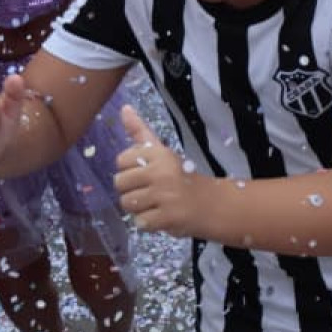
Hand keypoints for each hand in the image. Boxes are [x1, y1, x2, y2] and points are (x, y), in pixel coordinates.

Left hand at [114, 105, 208, 236]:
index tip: (147, 173)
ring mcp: (164, 195)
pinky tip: (161, 217)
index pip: (121, 160)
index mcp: (159, 153)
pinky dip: (148, 223)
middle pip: (120, 183)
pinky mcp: (167, 216)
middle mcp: (161, 171)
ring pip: (127, 203)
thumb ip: (140, 132)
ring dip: (138, 208)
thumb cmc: (181, 177)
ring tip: (155, 205)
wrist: (211, 205)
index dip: (130, 170)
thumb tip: (124, 108)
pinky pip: (140, 222)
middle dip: (132, 191)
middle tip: (151, 192)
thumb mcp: (162, 152)